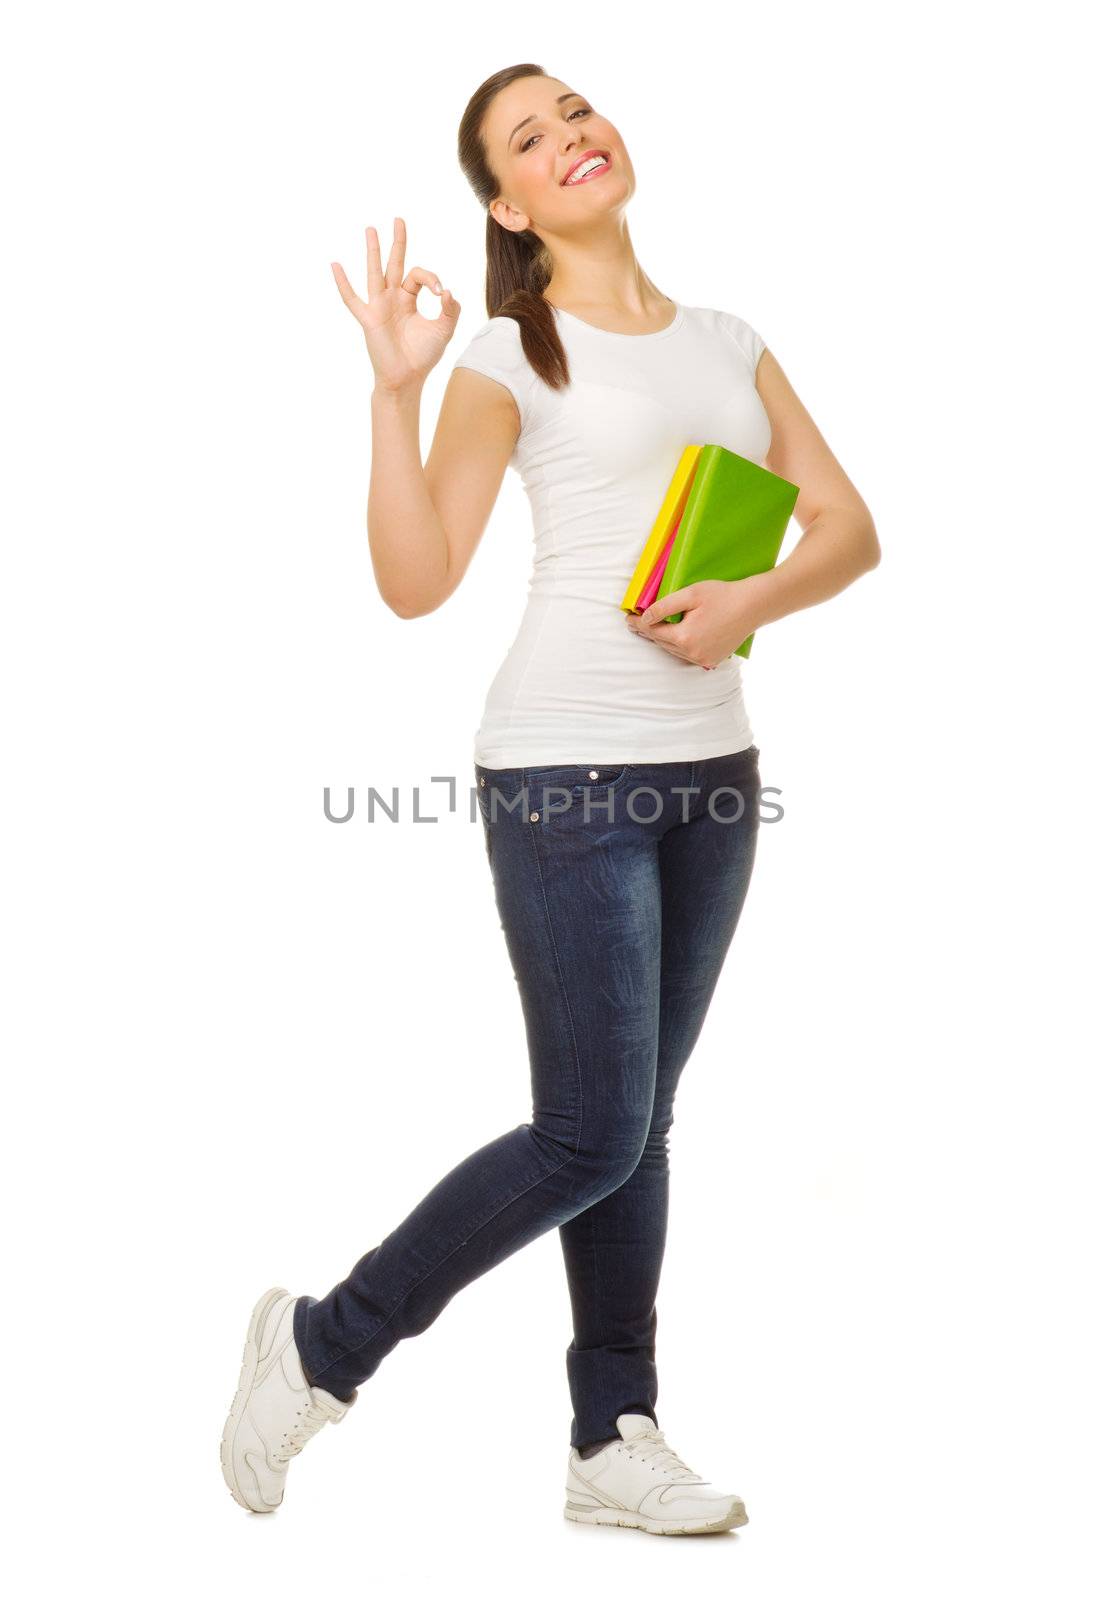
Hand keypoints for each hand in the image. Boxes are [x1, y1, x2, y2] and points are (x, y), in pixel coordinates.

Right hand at [331, 217, 461, 392]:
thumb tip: (446, 290)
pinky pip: (352, 299)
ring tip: (371, 229)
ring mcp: (379, 307)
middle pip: (394, 264)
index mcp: (408, 300)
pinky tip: (335, 265)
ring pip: (375, 273)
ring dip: (373, 251)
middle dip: (398, 242)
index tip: (439, 292)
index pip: (418, 276)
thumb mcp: (443, 329)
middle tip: (399, 220)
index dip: (430, 278)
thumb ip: (450, 309)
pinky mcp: (369, 319)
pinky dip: (343, 283)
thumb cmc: (423, 356)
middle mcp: (392, 299)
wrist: (407, 379)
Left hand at [625, 577, 766, 667]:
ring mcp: (704, 660)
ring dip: (664, 640)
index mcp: (684, 637)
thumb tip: (645, 618)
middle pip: (663, 643)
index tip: (628, 619)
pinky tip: (677, 638)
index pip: (653, 632)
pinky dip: (680, 647)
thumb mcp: (690, 595)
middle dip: (649, 632)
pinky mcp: (713, 660)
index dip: (639, 624)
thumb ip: (664, 607)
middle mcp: (692, 653)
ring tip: (653, 630)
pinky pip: (689, 655)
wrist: (753, 606)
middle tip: (636, 623)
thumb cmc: (722, 596)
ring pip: (675, 651)